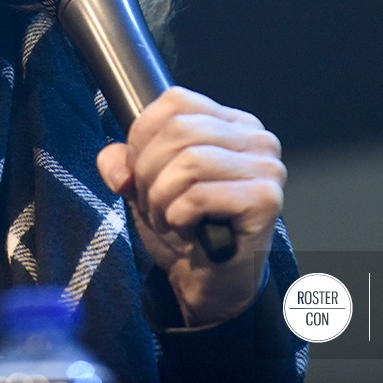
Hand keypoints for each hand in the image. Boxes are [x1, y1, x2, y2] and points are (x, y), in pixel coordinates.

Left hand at [95, 87, 284, 326]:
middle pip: (179, 130)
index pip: (175, 101)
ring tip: (168, 218)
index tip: (138, 171)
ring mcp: (266, 168)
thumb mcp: (143, 185)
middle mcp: (256, 138)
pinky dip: (179, 216)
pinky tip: (187, 230)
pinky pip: (200, 195)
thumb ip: (121, 162)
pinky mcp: (265, 199)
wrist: (210, 281)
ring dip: (162, 198)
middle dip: (148, 172)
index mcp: (230, 123)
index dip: (143, 135)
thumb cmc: (186, 228)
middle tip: (152, 203)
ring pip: (189, 162)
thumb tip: (116, 166)